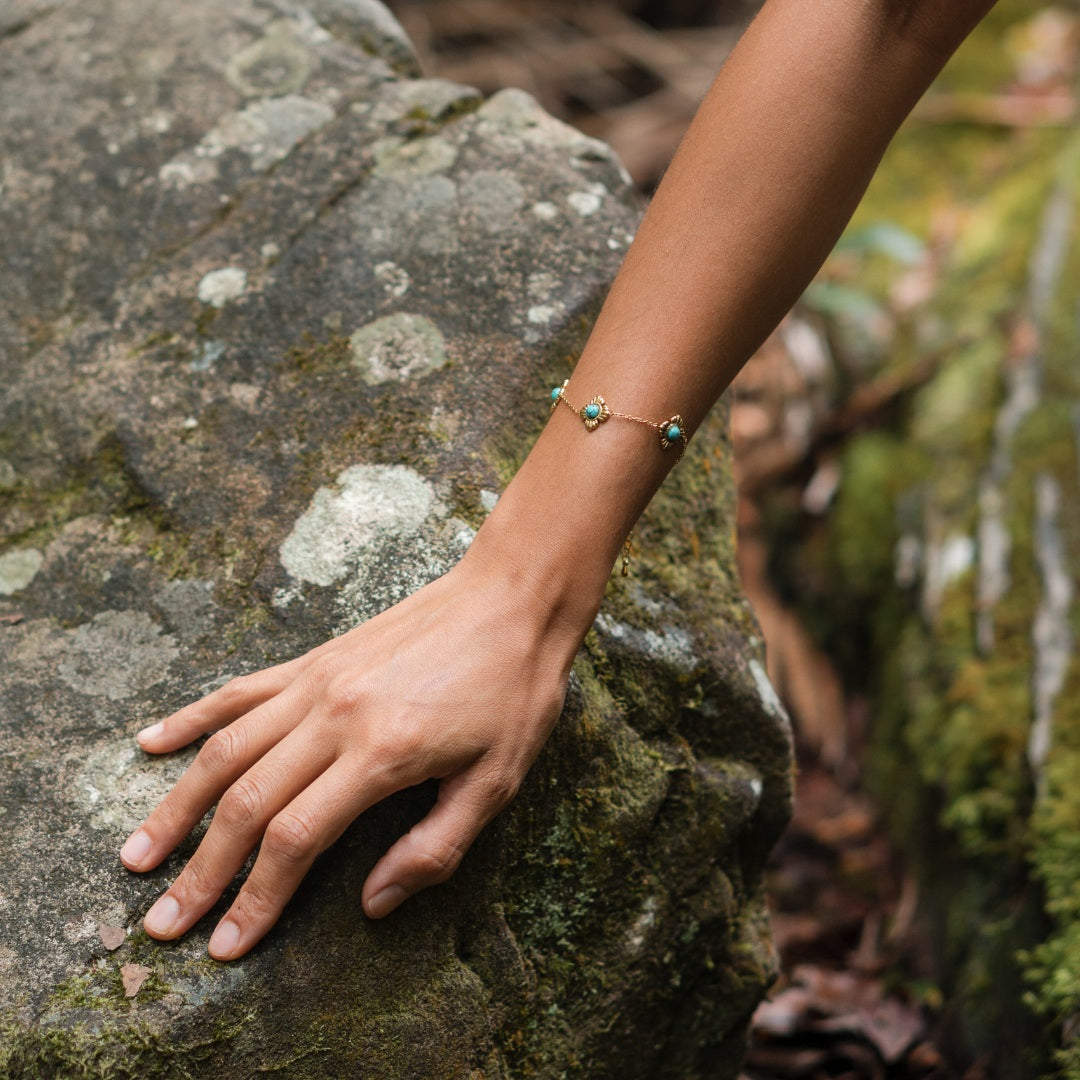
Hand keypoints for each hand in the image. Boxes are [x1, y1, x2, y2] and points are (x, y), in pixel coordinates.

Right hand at [119, 559, 579, 960]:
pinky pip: (241, 690)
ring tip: (137, 855)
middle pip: (246, 801)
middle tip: (162, 924)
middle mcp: (335, 714)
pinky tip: (153, 743)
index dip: (256, 898)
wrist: (512, 599)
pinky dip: (192, 717)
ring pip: (227, 748)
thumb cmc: (512, 692)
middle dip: (200, 870)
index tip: (226, 944)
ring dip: (177, 805)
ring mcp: (318, 679)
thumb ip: (433, 848)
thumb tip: (372, 905)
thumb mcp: (496, 782)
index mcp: (382, 753)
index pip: (295, 839)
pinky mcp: (316, 657)